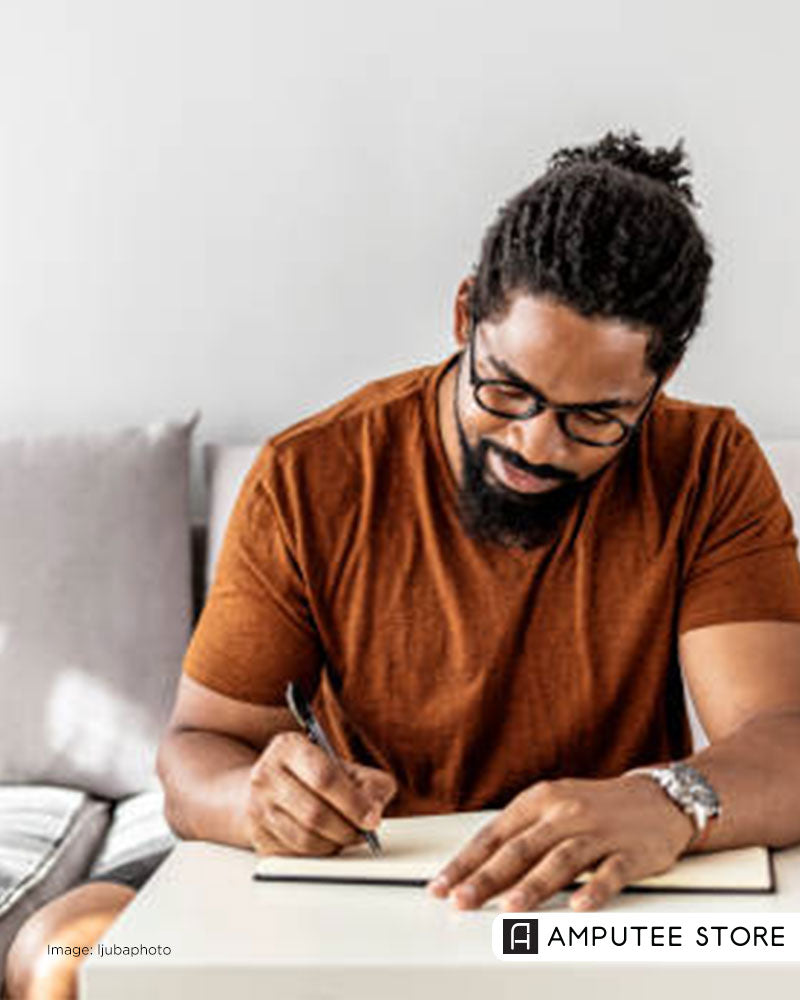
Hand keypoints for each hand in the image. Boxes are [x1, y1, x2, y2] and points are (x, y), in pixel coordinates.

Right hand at [243, 731, 396, 855]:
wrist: (268, 785)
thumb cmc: (310, 774)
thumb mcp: (339, 765)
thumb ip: (367, 781)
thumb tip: (375, 809)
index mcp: (287, 747)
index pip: (324, 778)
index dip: (353, 802)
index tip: (373, 818)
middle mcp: (265, 775)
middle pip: (314, 813)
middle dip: (347, 828)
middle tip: (365, 831)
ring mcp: (256, 808)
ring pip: (305, 839)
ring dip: (335, 843)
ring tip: (348, 834)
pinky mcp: (258, 836)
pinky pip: (296, 854)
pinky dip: (319, 852)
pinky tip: (328, 840)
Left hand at [427, 775, 694, 910]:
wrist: (656, 798)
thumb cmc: (593, 807)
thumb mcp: (551, 808)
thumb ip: (519, 834)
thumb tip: (476, 867)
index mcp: (539, 800)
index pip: (494, 834)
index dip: (467, 861)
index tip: (443, 885)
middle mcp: (565, 813)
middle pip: (520, 848)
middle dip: (487, 878)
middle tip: (463, 900)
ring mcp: (598, 832)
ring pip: (561, 859)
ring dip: (534, 885)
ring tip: (511, 908)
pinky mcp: (630, 852)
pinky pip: (610, 872)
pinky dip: (594, 890)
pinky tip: (579, 905)